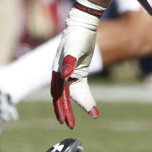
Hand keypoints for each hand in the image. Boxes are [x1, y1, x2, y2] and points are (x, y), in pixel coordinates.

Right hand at [51, 0, 102, 126]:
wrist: (82, 25)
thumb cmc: (77, 35)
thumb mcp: (74, 48)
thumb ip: (69, 61)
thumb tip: (65, 76)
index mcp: (58, 71)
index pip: (59, 94)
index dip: (61, 108)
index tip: (65, 121)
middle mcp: (61, 74)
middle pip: (63, 97)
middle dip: (67, 112)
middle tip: (71, 126)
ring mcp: (69, 73)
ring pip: (73, 94)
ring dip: (80, 105)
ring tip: (92, 115)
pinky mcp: (78, 71)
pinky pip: (80, 88)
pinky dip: (85, 98)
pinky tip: (92, 107)